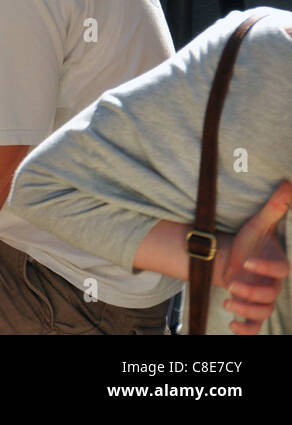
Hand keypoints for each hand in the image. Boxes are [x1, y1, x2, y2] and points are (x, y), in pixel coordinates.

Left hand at [217, 180, 291, 333]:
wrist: (231, 257)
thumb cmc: (247, 242)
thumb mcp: (257, 224)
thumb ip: (274, 207)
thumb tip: (288, 183)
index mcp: (276, 264)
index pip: (280, 270)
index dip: (266, 268)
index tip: (247, 262)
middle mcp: (272, 284)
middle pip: (270, 295)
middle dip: (252, 292)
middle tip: (231, 283)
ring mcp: (262, 298)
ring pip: (263, 312)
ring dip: (246, 310)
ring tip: (227, 301)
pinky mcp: (250, 309)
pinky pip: (254, 326)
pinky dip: (245, 330)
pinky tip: (231, 325)